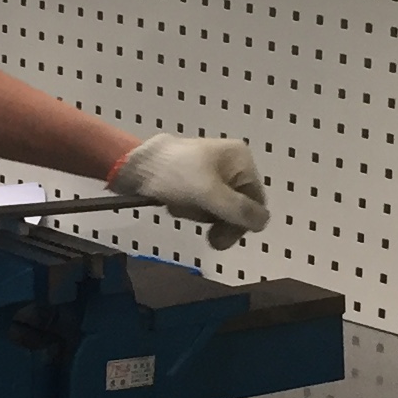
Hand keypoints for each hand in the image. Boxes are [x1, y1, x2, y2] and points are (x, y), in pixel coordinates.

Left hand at [112, 134, 269, 248]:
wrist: (134, 164)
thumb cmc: (174, 175)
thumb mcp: (210, 194)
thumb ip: (239, 210)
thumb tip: (264, 223)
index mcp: (242, 159)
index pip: (256, 202)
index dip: (242, 223)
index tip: (221, 238)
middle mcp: (231, 165)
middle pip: (239, 207)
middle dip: (218, 219)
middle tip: (208, 238)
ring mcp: (212, 173)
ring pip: (219, 209)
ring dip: (200, 214)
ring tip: (181, 205)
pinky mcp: (194, 181)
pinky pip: (202, 204)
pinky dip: (189, 208)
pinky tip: (175, 203)